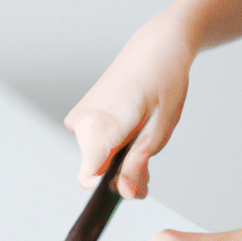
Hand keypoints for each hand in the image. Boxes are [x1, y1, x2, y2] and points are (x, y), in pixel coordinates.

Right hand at [64, 15, 195, 198]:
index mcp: (99, 124)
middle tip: (151, 158)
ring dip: (122, 160)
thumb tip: (125, 194)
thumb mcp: (160, 128)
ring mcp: (78, 119)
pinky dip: (114, 147)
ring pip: (97, 161)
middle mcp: (80, 123)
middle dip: (126, 175)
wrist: (156, 46)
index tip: (137, 181)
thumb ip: (139, 163)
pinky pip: (95, 146)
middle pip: (97, 173)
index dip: (115, 186)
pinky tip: (133, 130)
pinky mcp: (81, 117)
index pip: (89, 178)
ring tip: (145, 136)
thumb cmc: (163, 80)